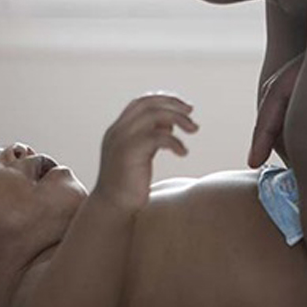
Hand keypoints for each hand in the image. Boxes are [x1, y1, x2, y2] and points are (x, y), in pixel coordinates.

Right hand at [95, 94, 198, 210]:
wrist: (113, 207)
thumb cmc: (130, 183)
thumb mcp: (142, 153)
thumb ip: (152, 135)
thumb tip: (170, 121)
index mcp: (118, 129)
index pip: (141, 102)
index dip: (163, 99)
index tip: (183, 106)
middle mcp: (117, 131)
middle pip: (148, 104)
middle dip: (173, 104)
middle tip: (191, 113)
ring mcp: (121, 141)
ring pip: (153, 116)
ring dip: (178, 118)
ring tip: (194, 129)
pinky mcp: (129, 154)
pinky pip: (157, 137)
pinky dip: (174, 141)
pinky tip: (183, 152)